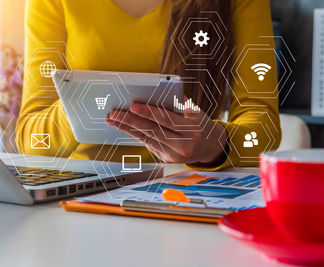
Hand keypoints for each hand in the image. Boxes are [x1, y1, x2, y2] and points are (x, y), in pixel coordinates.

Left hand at [106, 103, 227, 164]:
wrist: (210, 147)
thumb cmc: (200, 124)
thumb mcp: (195, 111)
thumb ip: (177, 102)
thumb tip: (154, 92)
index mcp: (192, 130)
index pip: (167, 119)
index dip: (149, 112)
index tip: (133, 106)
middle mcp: (183, 145)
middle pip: (153, 131)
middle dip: (131, 121)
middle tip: (115, 113)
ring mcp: (174, 155)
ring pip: (146, 139)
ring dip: (128, 128)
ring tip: (113, 119)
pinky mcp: (166, 159)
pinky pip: (147, 143)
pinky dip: (135, 134)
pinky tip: (124, 127)